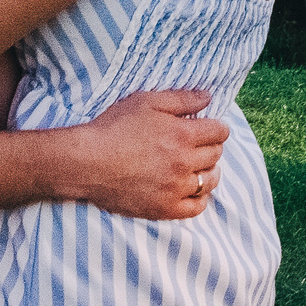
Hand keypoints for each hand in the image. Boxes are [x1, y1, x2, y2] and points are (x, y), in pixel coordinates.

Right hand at [71, 89, 227, 219]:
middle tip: (199, 144)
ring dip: (209, 171)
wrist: (87, 162)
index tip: (210, 127)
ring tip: (198, 166)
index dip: (217, 127)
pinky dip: (200, 198)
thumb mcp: (146, 101)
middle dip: (211, 146)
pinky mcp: (165, 209)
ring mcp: (176, 189)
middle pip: (215, 155)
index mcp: (183, 134)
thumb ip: (181, 99)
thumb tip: (208, 97)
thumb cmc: (113, 127)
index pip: (219, 132)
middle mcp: (184, 163)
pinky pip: (196, 207)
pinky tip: (191, 189)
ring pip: (210, 181)